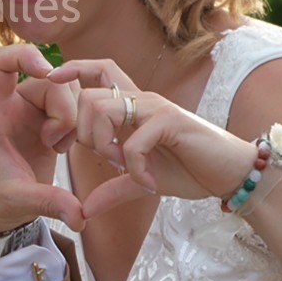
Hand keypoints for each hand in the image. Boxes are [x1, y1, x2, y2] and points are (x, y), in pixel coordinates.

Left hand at [0, 44, 85, 233]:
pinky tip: (66, 150)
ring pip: (67, 91)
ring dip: (74, 117)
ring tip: (60, 149)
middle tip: (56, 144)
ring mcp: (33, 115)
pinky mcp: (49, 126)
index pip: (1, 64)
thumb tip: (80, 217)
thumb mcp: (17, 202)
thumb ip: (48, 203)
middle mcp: (15, 107)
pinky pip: (74, 108)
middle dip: (65, 108)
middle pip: (50, 81)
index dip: (24, 56)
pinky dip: (78, 125)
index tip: (48, 73)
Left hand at [49, 59, 255, 219]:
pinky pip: (133, 142)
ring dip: (104, 145)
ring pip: (103, 110)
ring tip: (123, 167)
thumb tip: (84, 210)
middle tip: (103, 160)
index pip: (97, 70)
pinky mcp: (170, 121)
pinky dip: (133, 168)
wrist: (229, 174)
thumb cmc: (189, 170)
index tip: (52, 90)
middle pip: (87, 97)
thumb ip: (113, 190)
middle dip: (81, 133)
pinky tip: (148, 182)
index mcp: (132, 106)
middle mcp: (141, 99)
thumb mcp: (142, 182)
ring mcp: (155, 107)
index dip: (71, 72)